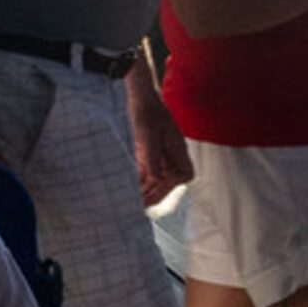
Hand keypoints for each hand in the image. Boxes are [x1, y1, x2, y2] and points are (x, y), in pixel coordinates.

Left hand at [131, 79, 193, 204]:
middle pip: (165, 185)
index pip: (178, 180)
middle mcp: (174, 161)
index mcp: (180, 155)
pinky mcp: (151, 159)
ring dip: (143, 192)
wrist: (141, 99)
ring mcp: (163, 160)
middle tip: (136, 208)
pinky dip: (137, 183)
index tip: (149, 198)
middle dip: (152, 195)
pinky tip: (127, 191)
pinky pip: (146, 176)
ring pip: (154, 183)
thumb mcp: (149, 136)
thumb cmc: (148, 114)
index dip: (164, 191)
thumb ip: (153, 159)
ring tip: (129, 203)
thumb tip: (157, 180)